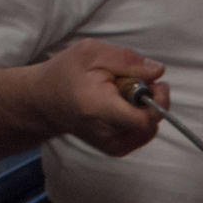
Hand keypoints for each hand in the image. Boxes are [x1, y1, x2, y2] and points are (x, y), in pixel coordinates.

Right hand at [33, 38, 170, 155]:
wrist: (44, 102)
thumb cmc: (66, 74)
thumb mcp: (92, 52)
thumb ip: (128, 60)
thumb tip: (158, 71)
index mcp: (99, 108)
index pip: (144, 119)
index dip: (158, 101)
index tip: (155, 84)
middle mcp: (107, 134)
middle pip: (150, 119)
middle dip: (149, 98)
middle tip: (130, 82)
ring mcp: (113, 146)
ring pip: (149, 125)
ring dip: (142, 107)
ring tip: (120, 94)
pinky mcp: (117, 149)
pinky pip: (143, 132)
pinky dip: (139, 117)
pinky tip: (122, 106)